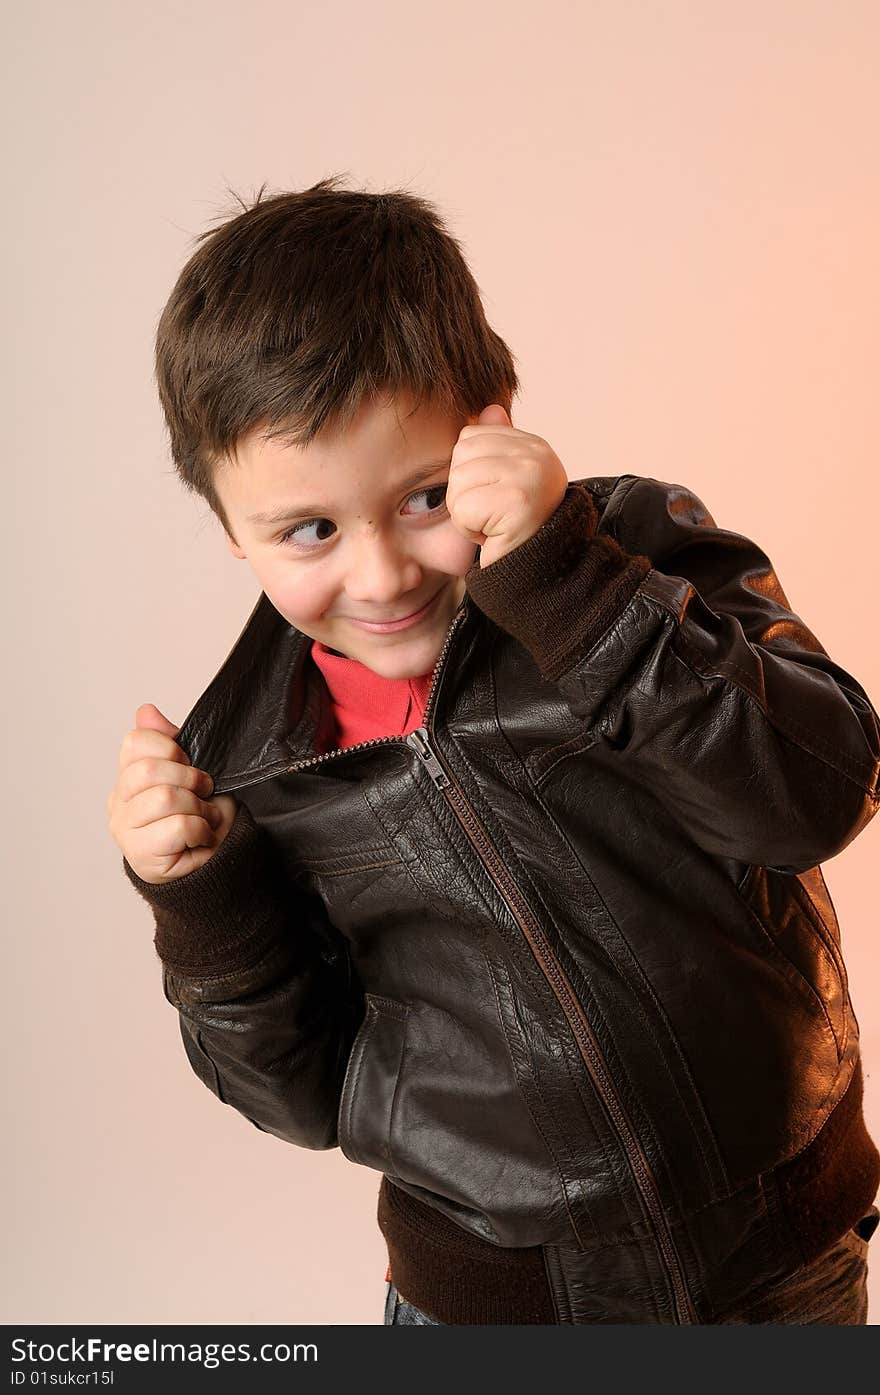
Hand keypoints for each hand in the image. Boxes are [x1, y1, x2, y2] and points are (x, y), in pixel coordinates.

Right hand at [107, 703, 237, 884]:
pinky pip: (178, 826)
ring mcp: (125, 829)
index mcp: (126, 776)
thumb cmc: (196, 816)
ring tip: (204, 817)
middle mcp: (118, 801)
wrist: (208, 862)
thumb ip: (168, 742)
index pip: (135, 742)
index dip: (170, 748)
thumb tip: (146, 710)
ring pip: (165, 798)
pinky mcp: (142, 854)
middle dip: (189, 777)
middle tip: (204, 791)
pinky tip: (201, 837)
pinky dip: (201, 829)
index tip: (189, 763)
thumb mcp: (188, 772)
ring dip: (198, 807)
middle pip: (149, 770)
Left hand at [446, 405, 568, 568]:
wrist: (540, 577)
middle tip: (491, 515)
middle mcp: (537, 455)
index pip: (471, 437)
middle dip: (464, 492)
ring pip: (458, 481)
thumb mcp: (506, 482)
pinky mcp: (518, 502)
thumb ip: (497, 445)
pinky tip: (493, 536)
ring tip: (493, 525)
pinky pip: (462, 508)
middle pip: (461, 456)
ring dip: (465, 513)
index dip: (470, 474)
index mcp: (534, 446)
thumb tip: (489, 407)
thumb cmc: (516, 531)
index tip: (495, 498)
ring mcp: (530, 475)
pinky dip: (469, 529)